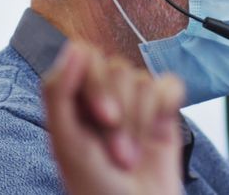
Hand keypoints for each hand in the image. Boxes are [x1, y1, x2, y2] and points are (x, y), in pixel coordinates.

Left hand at [43, 42, 183, 194]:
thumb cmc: (93, 186)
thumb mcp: (65, 142)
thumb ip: (59, 92)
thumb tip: (75, 48)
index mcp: (74, 96)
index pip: (85, 56)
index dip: (97, 84)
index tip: (103, 117)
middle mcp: (103, 93)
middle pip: (117, 69)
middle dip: (120, 116)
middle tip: (117, 153)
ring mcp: (134, 101)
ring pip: (142, 80)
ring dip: (139, 123)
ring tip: (131, 156)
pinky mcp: (163, 111)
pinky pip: (169, 85)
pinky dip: (164, 108)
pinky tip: (156, 132)